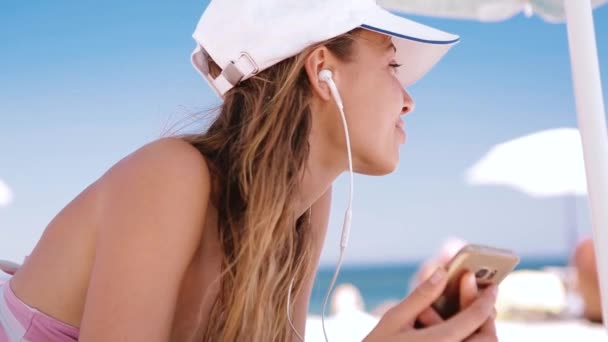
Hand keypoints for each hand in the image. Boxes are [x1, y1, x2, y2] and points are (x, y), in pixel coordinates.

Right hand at [364, 268, 496, 341]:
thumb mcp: (394, 319)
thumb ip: (421, 295)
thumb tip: (442, 272)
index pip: (475, 318)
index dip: (485, 299)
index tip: (492, 286)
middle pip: (487, 339)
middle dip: (486, 317)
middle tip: (479, 300)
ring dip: (476, 330)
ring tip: (458, 315)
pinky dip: (466, 338)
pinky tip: (450, 330)